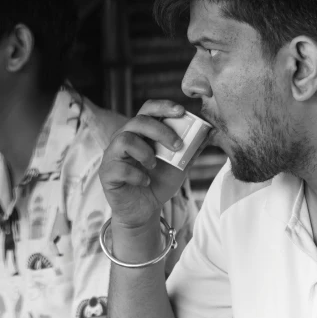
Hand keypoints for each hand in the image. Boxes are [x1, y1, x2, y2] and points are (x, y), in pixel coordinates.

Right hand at [99, 100, 190, 230]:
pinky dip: (137, 174)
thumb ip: (191, 149)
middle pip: (138, 121)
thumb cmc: (159, 183)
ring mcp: (113, 155)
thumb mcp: (179, 165)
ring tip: (154, 165)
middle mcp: (124, 138)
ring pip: (125, 140)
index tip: (181, 111)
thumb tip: (209, 132)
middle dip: (161, 131)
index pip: (148, 109)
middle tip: (177, 146)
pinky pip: (119, 167)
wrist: (145, 211)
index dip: (163, 106)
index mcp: (141, 132)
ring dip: (145, 152)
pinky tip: (145, 181)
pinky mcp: (107, 173)